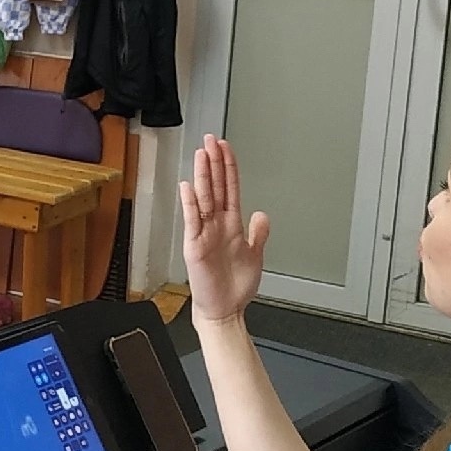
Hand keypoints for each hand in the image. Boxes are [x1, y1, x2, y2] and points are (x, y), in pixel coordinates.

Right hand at [181, 133, 269, 325]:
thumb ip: (258, 233)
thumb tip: (262, 214)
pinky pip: (192, 220)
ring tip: (202, 155)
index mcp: (231, 224)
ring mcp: (204, 233)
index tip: (225, 148)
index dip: (228, 167)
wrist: (224, 310)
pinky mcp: (195, 245)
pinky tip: (188, 187)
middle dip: (213, 162)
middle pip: (215, 187)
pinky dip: (190, 203)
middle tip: (211, 140)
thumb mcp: (255, 256)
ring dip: (203, 176)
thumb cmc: (235, 286)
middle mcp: (216, 225)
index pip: (230, 188)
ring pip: (204, 197)